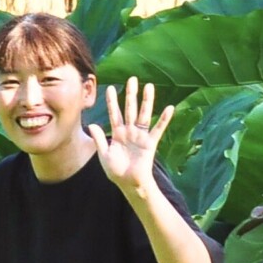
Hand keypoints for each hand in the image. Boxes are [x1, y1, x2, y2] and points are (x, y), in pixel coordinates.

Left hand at [87, 77, 173, 192]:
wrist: (128, 184)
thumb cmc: (116, 171)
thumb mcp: (104, 154)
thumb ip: (98, 139)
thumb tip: (92, 124)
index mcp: (117, 133)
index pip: (114, 113)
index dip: (112, 102)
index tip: (111, 88)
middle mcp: (130, 131)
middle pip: (130, 109)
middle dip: (131, 94)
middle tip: (132, 79)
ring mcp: (140, 136)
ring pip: (144, 114)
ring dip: (147, 101)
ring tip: (149, 86)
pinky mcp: (150, 143)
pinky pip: (158, 129)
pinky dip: (164, 119)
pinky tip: (170, 108)